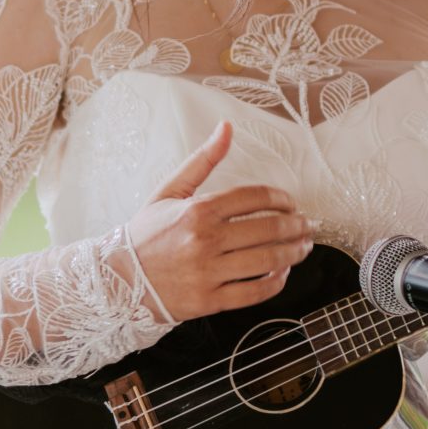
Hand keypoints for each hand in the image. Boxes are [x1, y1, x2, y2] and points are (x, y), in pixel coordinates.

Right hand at [128, 121, 313, 322]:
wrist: (119, 279)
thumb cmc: (146, 234)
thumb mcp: (169, 191)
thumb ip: (202, 161)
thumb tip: (227, 128)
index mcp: (198, 210)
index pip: (255, 197)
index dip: (281, 198)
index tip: (291, 203)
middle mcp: (205, 240)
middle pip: (269, 228)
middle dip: (297, 226)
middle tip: (307, 226)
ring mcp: (208, 272)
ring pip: (268, 260)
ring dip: (294, 252)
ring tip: (303, 247)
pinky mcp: (210, 301)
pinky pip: (255, 291)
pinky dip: (276, 281)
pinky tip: (282, 272)